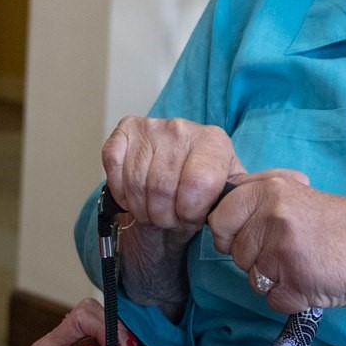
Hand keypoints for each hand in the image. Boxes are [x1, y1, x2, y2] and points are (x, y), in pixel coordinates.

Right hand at [101, 117, 241, 232]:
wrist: (178, 176)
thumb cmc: (202, 188)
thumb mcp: (224, 194)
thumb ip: (231, 199)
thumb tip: (231, 207)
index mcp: (213, 141)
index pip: (197, 184)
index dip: (190, 212)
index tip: (191, 218)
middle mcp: (182, 128)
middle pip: (162, 187)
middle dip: (164, 216)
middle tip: (170, 219)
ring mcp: (151, 126)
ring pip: (136, 183)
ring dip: (142, 209)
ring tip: (155, 212)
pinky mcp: (126, 130)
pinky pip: (114, 168)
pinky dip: (122, 192)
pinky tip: (134, 196)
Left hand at [207, 170, 345, 312]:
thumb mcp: (298, 196)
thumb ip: (259, 201)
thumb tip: (217, 215)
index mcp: (269, 189)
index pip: (217, 218)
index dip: (231, 233)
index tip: (255, 235)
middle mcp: (271, 215)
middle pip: (232, 253)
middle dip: (255, 259)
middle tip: (292, 251)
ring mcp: (283, 249)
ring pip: (252, 279)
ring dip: (276, 280)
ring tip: (309, 264)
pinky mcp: (296, 281)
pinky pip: (274, 300)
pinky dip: (293, 298)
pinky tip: (317, 281)